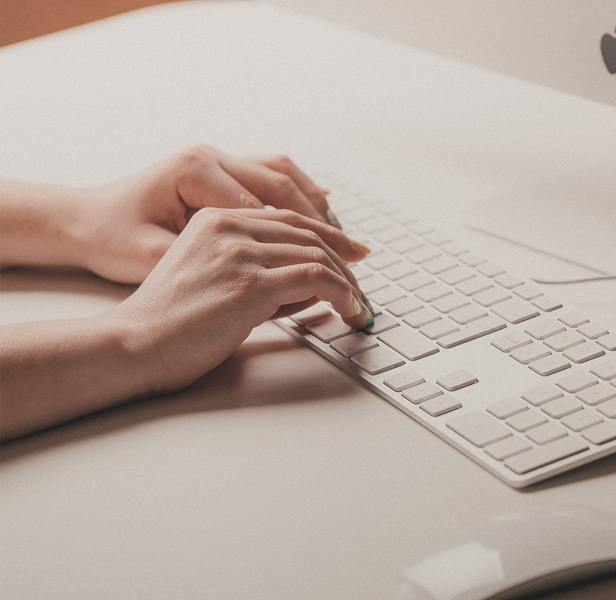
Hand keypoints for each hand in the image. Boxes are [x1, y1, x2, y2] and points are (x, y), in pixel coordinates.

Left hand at [74, 145, 347, 283]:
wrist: (82, 218)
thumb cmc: (111, 238)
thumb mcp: (155, 259)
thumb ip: (213, 265)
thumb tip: (272, 284)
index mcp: (195, 171)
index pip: (266, 208)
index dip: (303, 244)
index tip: (331, 272)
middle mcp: (210, 156)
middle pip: (284, 186)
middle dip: (325, 224)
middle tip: (356, 255)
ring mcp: (217, 157)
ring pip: (285, 173)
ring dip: (318, 206)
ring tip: (345, 239)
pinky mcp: (220, 167)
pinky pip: (273, 173)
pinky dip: (302, 192)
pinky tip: (323, 213)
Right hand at [105, 207, 373, 393]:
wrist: (135, 344)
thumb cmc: (170, 323)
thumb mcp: (214, 279)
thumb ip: (259, 271)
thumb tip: (311, 283)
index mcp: (216, 220)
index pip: (288, 219)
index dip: (327, 234)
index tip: (351, 252)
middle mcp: (229, 228)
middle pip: (307, 233)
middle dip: (343, 259)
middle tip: (361, 284)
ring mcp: (240, 254)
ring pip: (317, 254)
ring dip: (346, 281)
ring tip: (356, 304)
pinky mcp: (250, 284)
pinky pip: (315, 278)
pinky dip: (341, 292)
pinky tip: (347, 309)